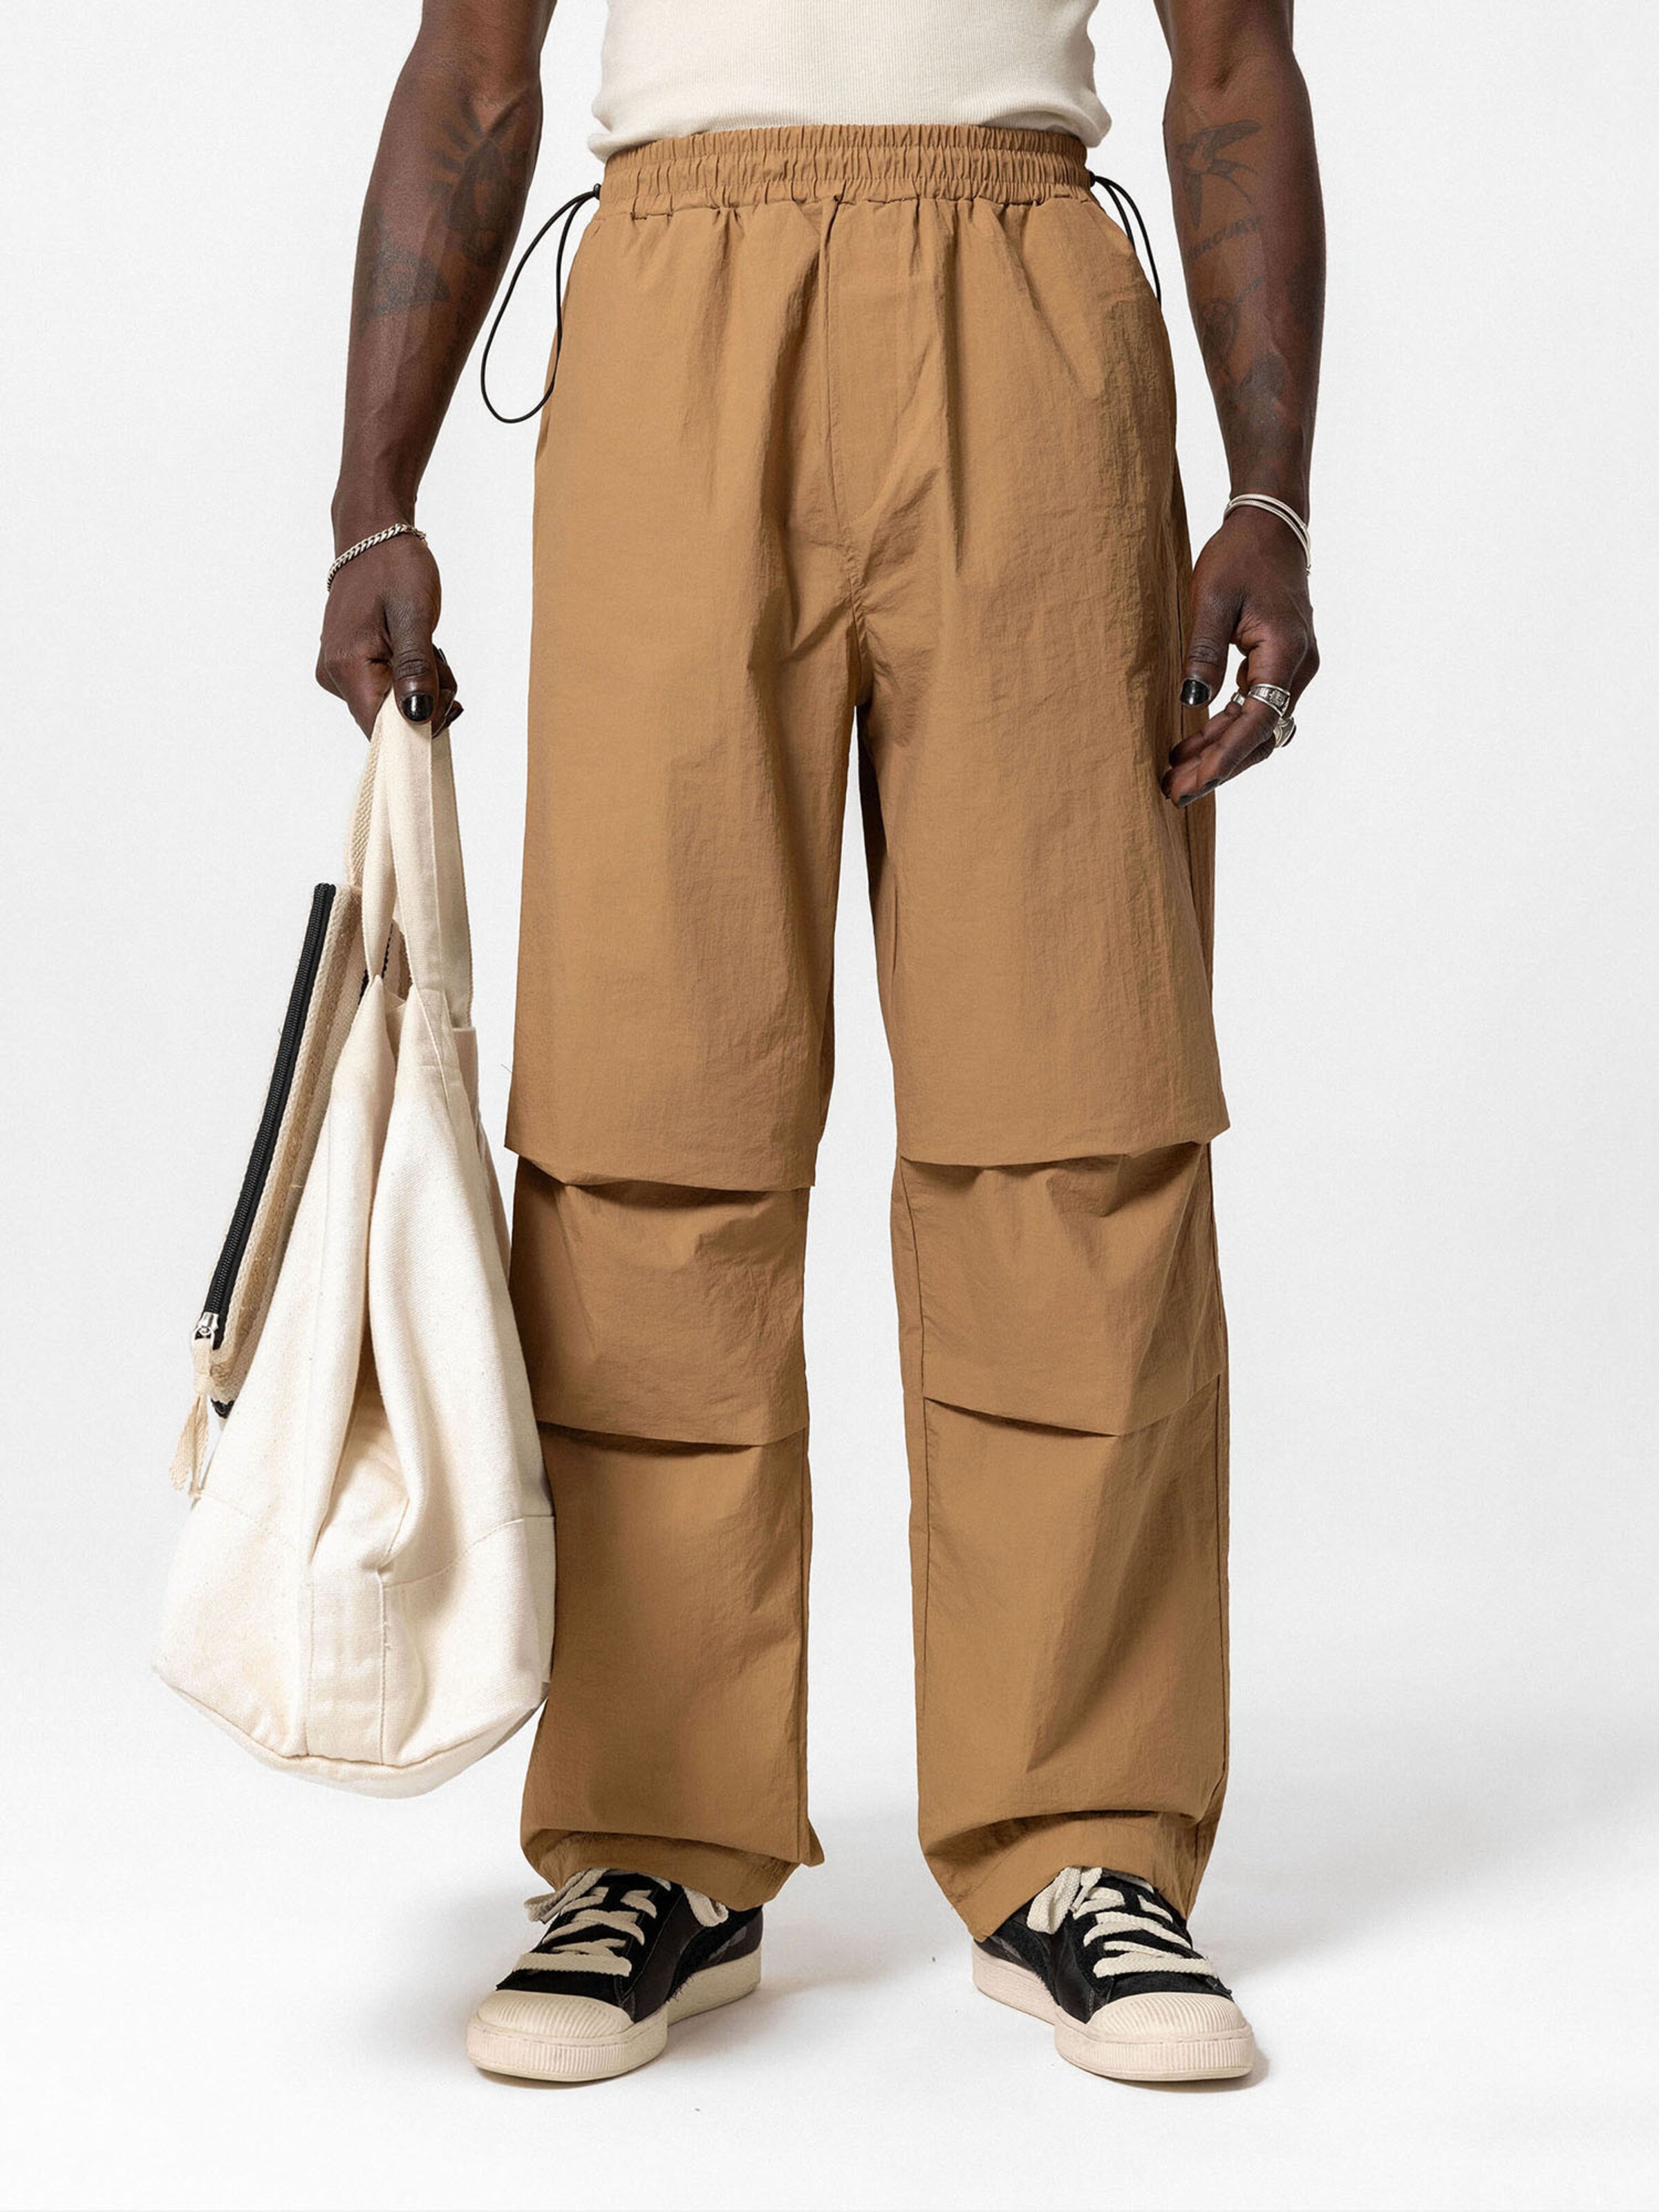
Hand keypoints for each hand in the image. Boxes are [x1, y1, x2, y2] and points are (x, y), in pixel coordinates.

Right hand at [315, 532, 461, 736]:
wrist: (373, 536)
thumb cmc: (394, 567)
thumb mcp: (415, 616)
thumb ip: (415, 670)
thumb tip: (417, 716)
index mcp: (347, 666)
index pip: (381, 730)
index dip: (419, 727)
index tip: (445, 699)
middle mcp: (334, 676)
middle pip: (389, 722)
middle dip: (425, 700)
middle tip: (438, 660)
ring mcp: (337, 672)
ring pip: (391, 707)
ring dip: (420, 687)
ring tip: (426, 648)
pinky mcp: (347, 666)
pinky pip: (385, 690)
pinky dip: (408, 677)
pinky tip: (412, 649)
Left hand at [1164, 506, 1317, 806]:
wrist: (1270, 526)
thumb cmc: (1240, 556)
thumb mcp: (1213, 600)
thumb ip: (1204, 652)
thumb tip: (1193, 703)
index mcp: (1285, 654)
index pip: (1258, 721)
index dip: (1225, 757)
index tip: (1196, 783)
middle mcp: (1297, 669)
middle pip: (1260, 736)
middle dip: (1218, 767)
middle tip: (1174, 793)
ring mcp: (1291, 670)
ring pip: (1257, 728)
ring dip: (1219, 753)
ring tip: (1175, 775)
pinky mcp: (1278, 667)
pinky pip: (1253, 710)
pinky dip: (1223, 731)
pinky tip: (1190, 745)